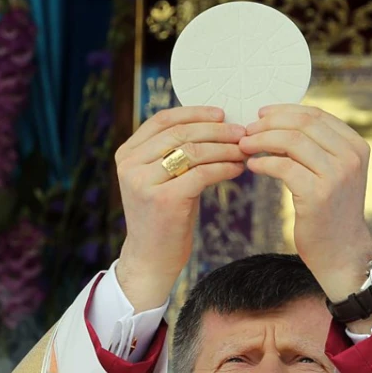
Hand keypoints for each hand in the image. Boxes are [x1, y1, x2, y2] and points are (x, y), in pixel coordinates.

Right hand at [115, 107, 246, 310]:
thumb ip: (173, 153)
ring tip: (244, 151)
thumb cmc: (163, 217)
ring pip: (193, 151)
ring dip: (225, 148)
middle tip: (242, 132)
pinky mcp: (164, 199)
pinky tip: (238, 169)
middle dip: (216, 130)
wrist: (151, 258)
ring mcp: (145, 182)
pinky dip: (224, 168)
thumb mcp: (160, 179)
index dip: (195, 113)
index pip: (163, 120)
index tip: (222, 114)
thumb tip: (214, 125)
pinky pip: (202, 174)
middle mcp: (130, 164)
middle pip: (181, 133)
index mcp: (127, 153)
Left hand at [240, 105, 371, 308]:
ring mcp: (337, 175)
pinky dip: (262, 162)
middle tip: (247, 131)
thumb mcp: (333, 172)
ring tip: (244, 146)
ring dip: (261, 140)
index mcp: (356, 146)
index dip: (284, 111)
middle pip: (303, 124)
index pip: (316, 115)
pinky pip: (283, 166)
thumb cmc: (331, 211)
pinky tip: (252, 166)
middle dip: (269, 124)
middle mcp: (351, 157)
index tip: (260, 115)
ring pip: (291, 141)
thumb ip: (317, 148)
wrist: (342, 252)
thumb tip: (277, 122)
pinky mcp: (318, 194)